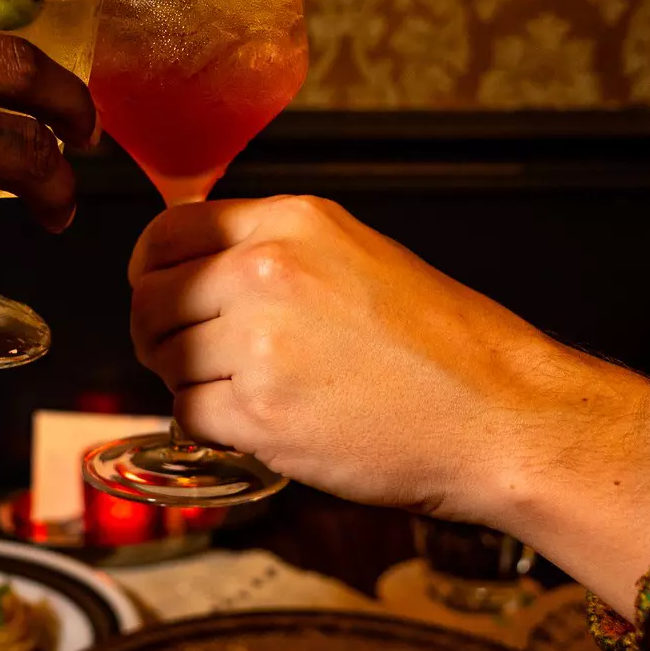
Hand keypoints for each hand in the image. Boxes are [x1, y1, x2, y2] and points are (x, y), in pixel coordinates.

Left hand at [128, 197, 649, 608]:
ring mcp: (257, 344)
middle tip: (189, 355)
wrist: (499, 416)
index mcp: (291, 223)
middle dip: (159, 331)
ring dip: (190, 382)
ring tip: (248, 391)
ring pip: (166, 360)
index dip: (151, 268)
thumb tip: (203, 268)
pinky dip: (214, 428)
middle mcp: (266, 272)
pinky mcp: (260, 415)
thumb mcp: (358, 256)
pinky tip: (263, 424)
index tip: (158, 290)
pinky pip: (189, 417)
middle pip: (150, 299)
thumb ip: (276, 252)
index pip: (167, 232)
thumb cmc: (445, 347)